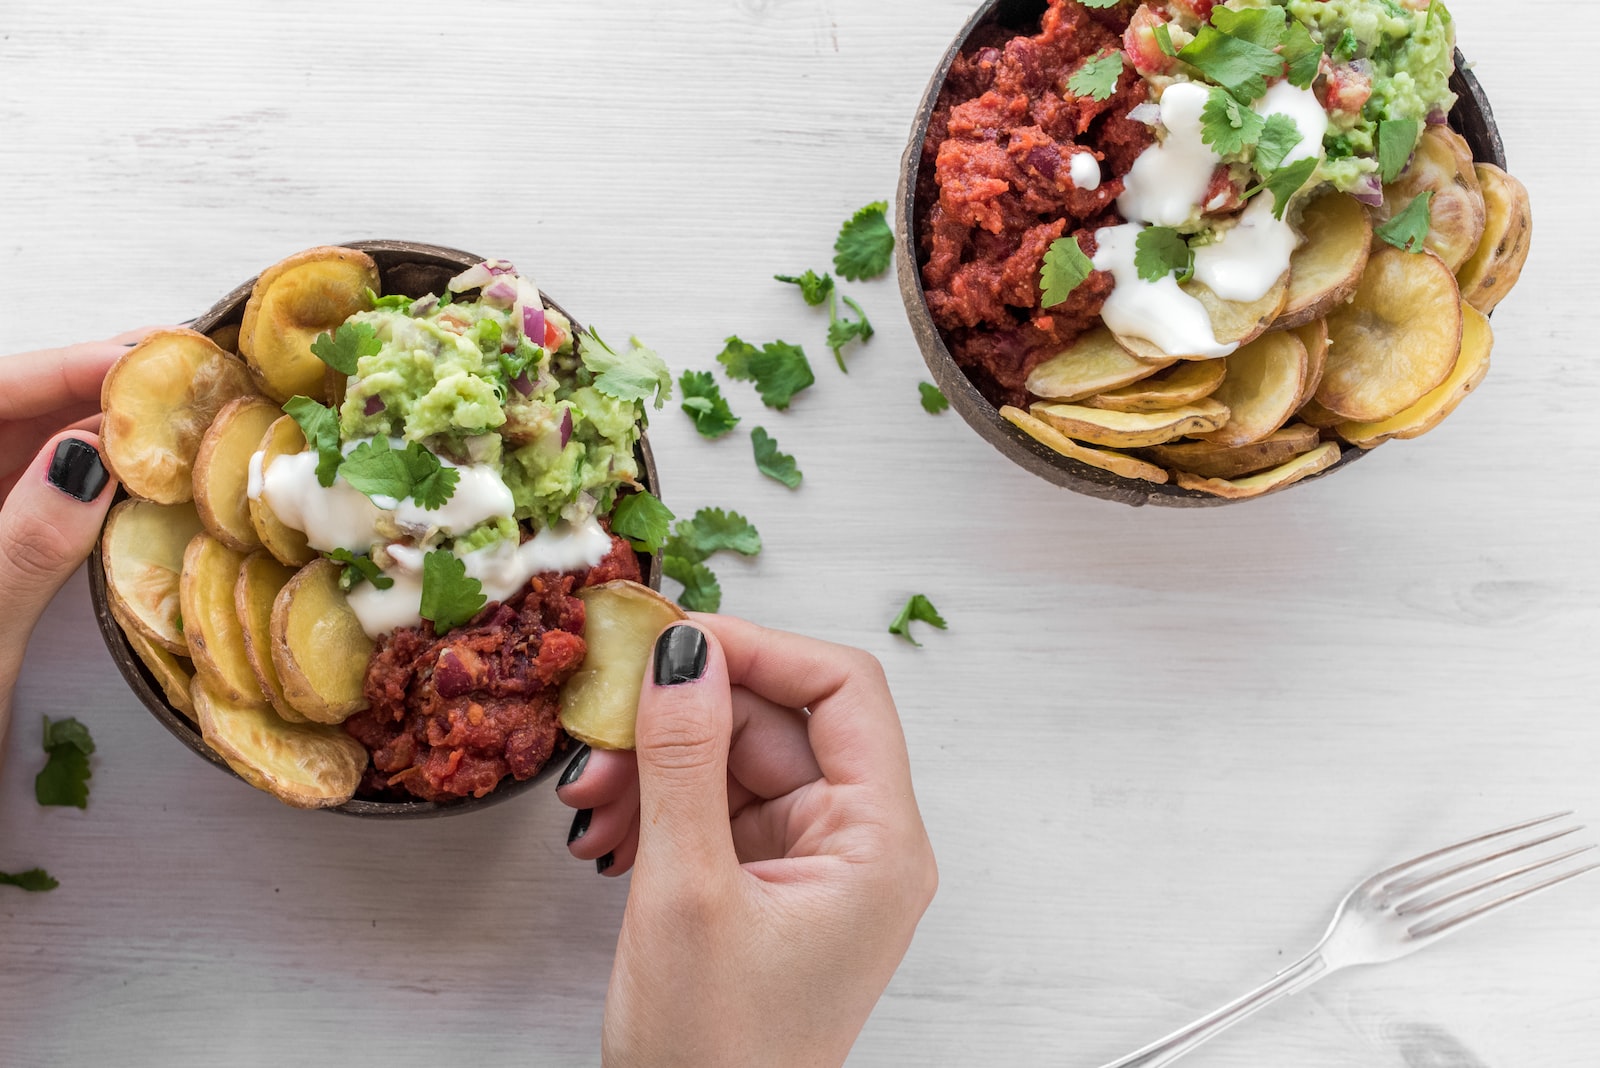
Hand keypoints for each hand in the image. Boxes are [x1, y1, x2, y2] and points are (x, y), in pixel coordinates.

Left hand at [0, 329, 159, 762]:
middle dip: (91, 385)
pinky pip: (28, 495)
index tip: (148, 353)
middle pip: (8, 411)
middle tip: (187, 373)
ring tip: (177, 412)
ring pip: (21, 450)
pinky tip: (137, 472)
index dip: (65, 366)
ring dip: (94, 427)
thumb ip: (23, 545)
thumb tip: (89, 458)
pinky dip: (82, 477)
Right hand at [556, 616, 937, 1067]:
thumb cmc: (714, 1058)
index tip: (678, 639)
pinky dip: (659, 807)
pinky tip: (607, 832)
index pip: (844, 690)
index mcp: (879, 844)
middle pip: (779, 721)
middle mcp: (859, 845)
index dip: (760, 648)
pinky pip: (716, 808)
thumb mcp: (685, 894)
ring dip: (658, 765)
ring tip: (591, 799)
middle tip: (605, 722)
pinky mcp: (766, 885)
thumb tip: (683, 654)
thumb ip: (682, 761)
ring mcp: (812, 865)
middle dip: (684, 716)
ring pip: (736, 762)